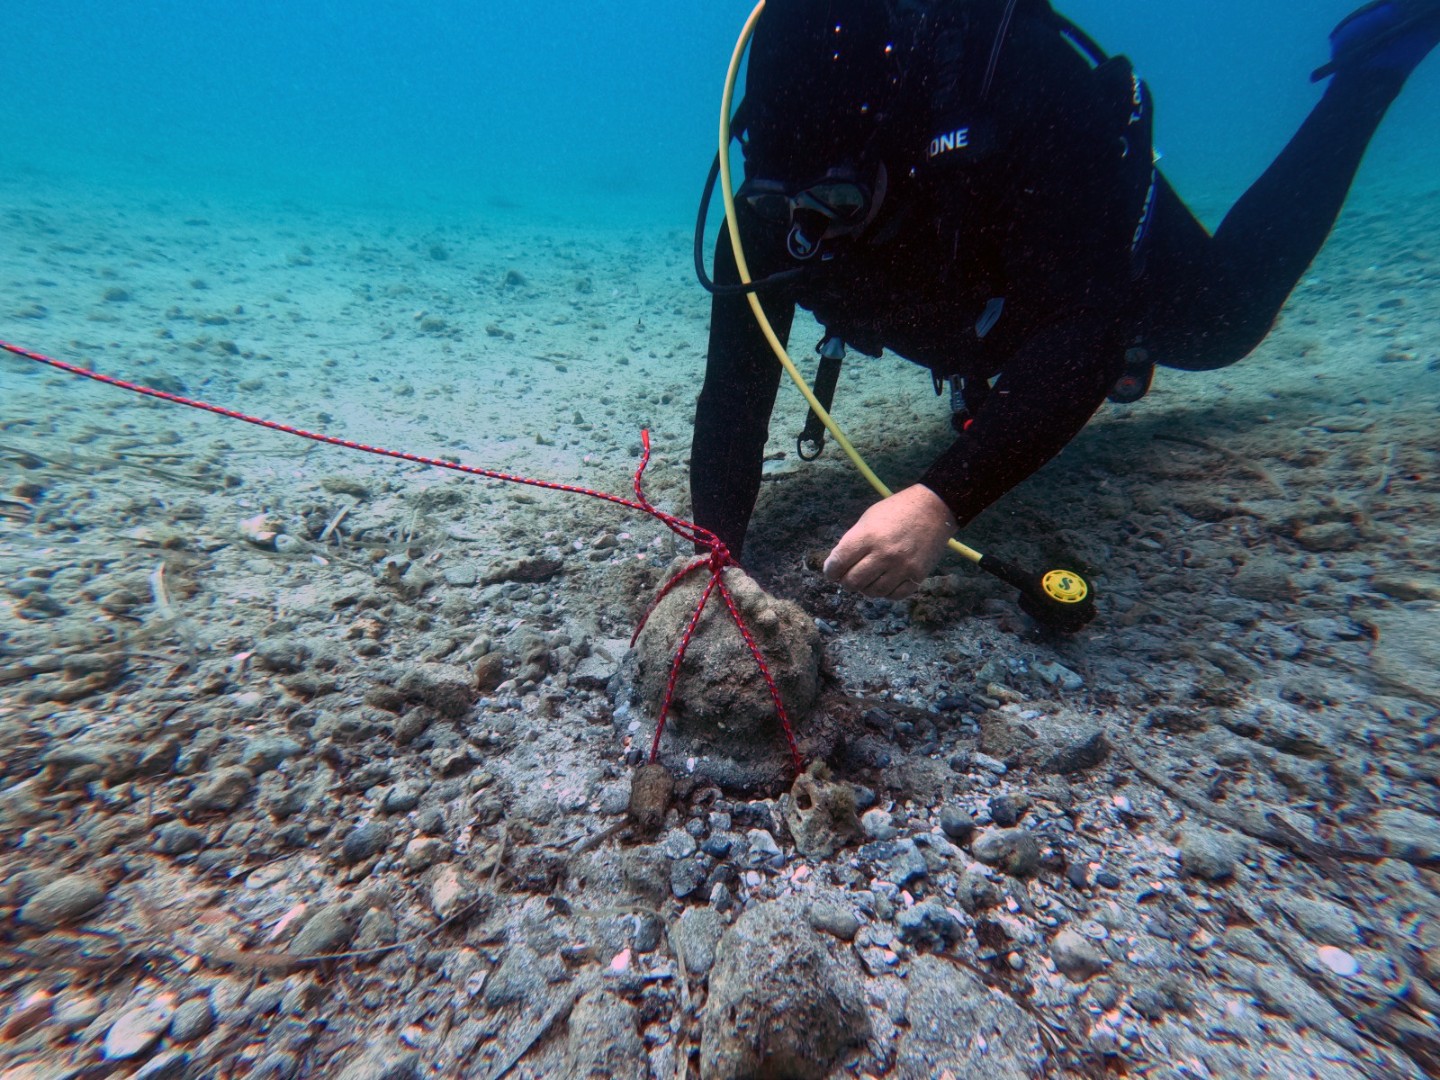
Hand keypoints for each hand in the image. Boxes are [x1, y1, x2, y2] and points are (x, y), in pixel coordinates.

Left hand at [822, 484, 956, 598]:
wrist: (933, 509)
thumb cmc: (896, 511)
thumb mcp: (868, 519)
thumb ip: (852, 542)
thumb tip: (837, 565)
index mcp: (867, 536)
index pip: (838, 563)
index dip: (830, 571)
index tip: (832, 572)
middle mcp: (883, 554)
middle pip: (853, 582)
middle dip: (846, 582)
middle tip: (849, 578)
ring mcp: (902, 567)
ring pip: (873, 592)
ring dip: (866, 588)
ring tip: (867, 580)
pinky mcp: (917, 575)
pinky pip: (894, 596)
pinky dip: (886, 592)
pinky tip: (884, 583)